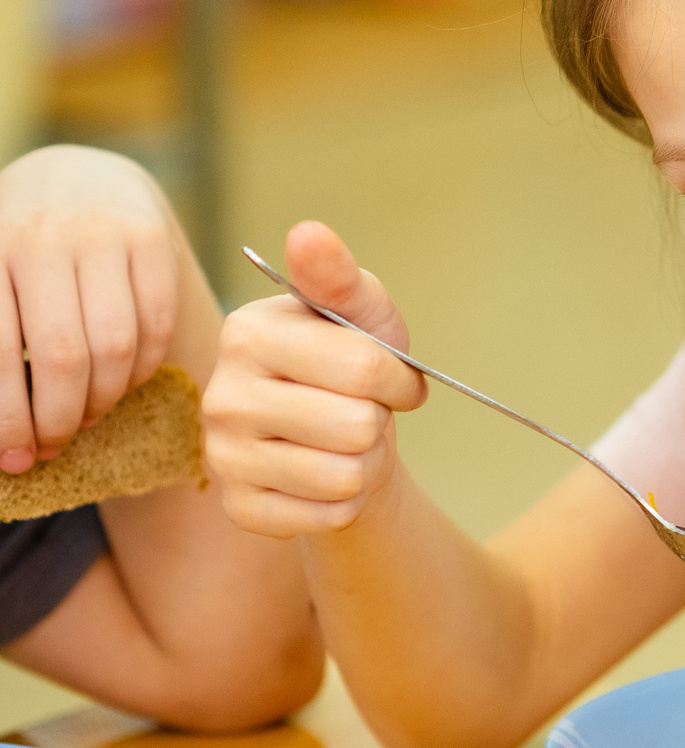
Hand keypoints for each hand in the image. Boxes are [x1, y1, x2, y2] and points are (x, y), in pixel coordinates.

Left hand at [0, 145, 188, 473]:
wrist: (75, 175)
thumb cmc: (12, 247)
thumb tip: (0, 435)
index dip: (8, 418)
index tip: (14, 460)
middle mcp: (43, 238)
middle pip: (62, 356)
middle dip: (58, 418)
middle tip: (53, 448)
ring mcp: (103, 234)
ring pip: (115, 345)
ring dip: (102, 399)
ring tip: (85, 416)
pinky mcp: (152, 238)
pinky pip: (157, 324)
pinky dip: (142, 368)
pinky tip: (120, 380)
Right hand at [203, 220, 426, 536]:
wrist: (337, 438)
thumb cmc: (352, 364)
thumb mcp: (360, 311)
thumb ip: (338, 275)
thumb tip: (307, 232)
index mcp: (248, 333)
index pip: (362, 366)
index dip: (399, 378)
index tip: (394, 378)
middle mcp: (222, 396)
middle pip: (355, 425)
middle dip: (378, 420)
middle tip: (361, 411)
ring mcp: (223, 456)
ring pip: (345, 474)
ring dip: (366, 461)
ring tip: (344, 442)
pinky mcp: (241, 509)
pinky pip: (330, 515)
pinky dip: (349, 500)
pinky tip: (327, 477)